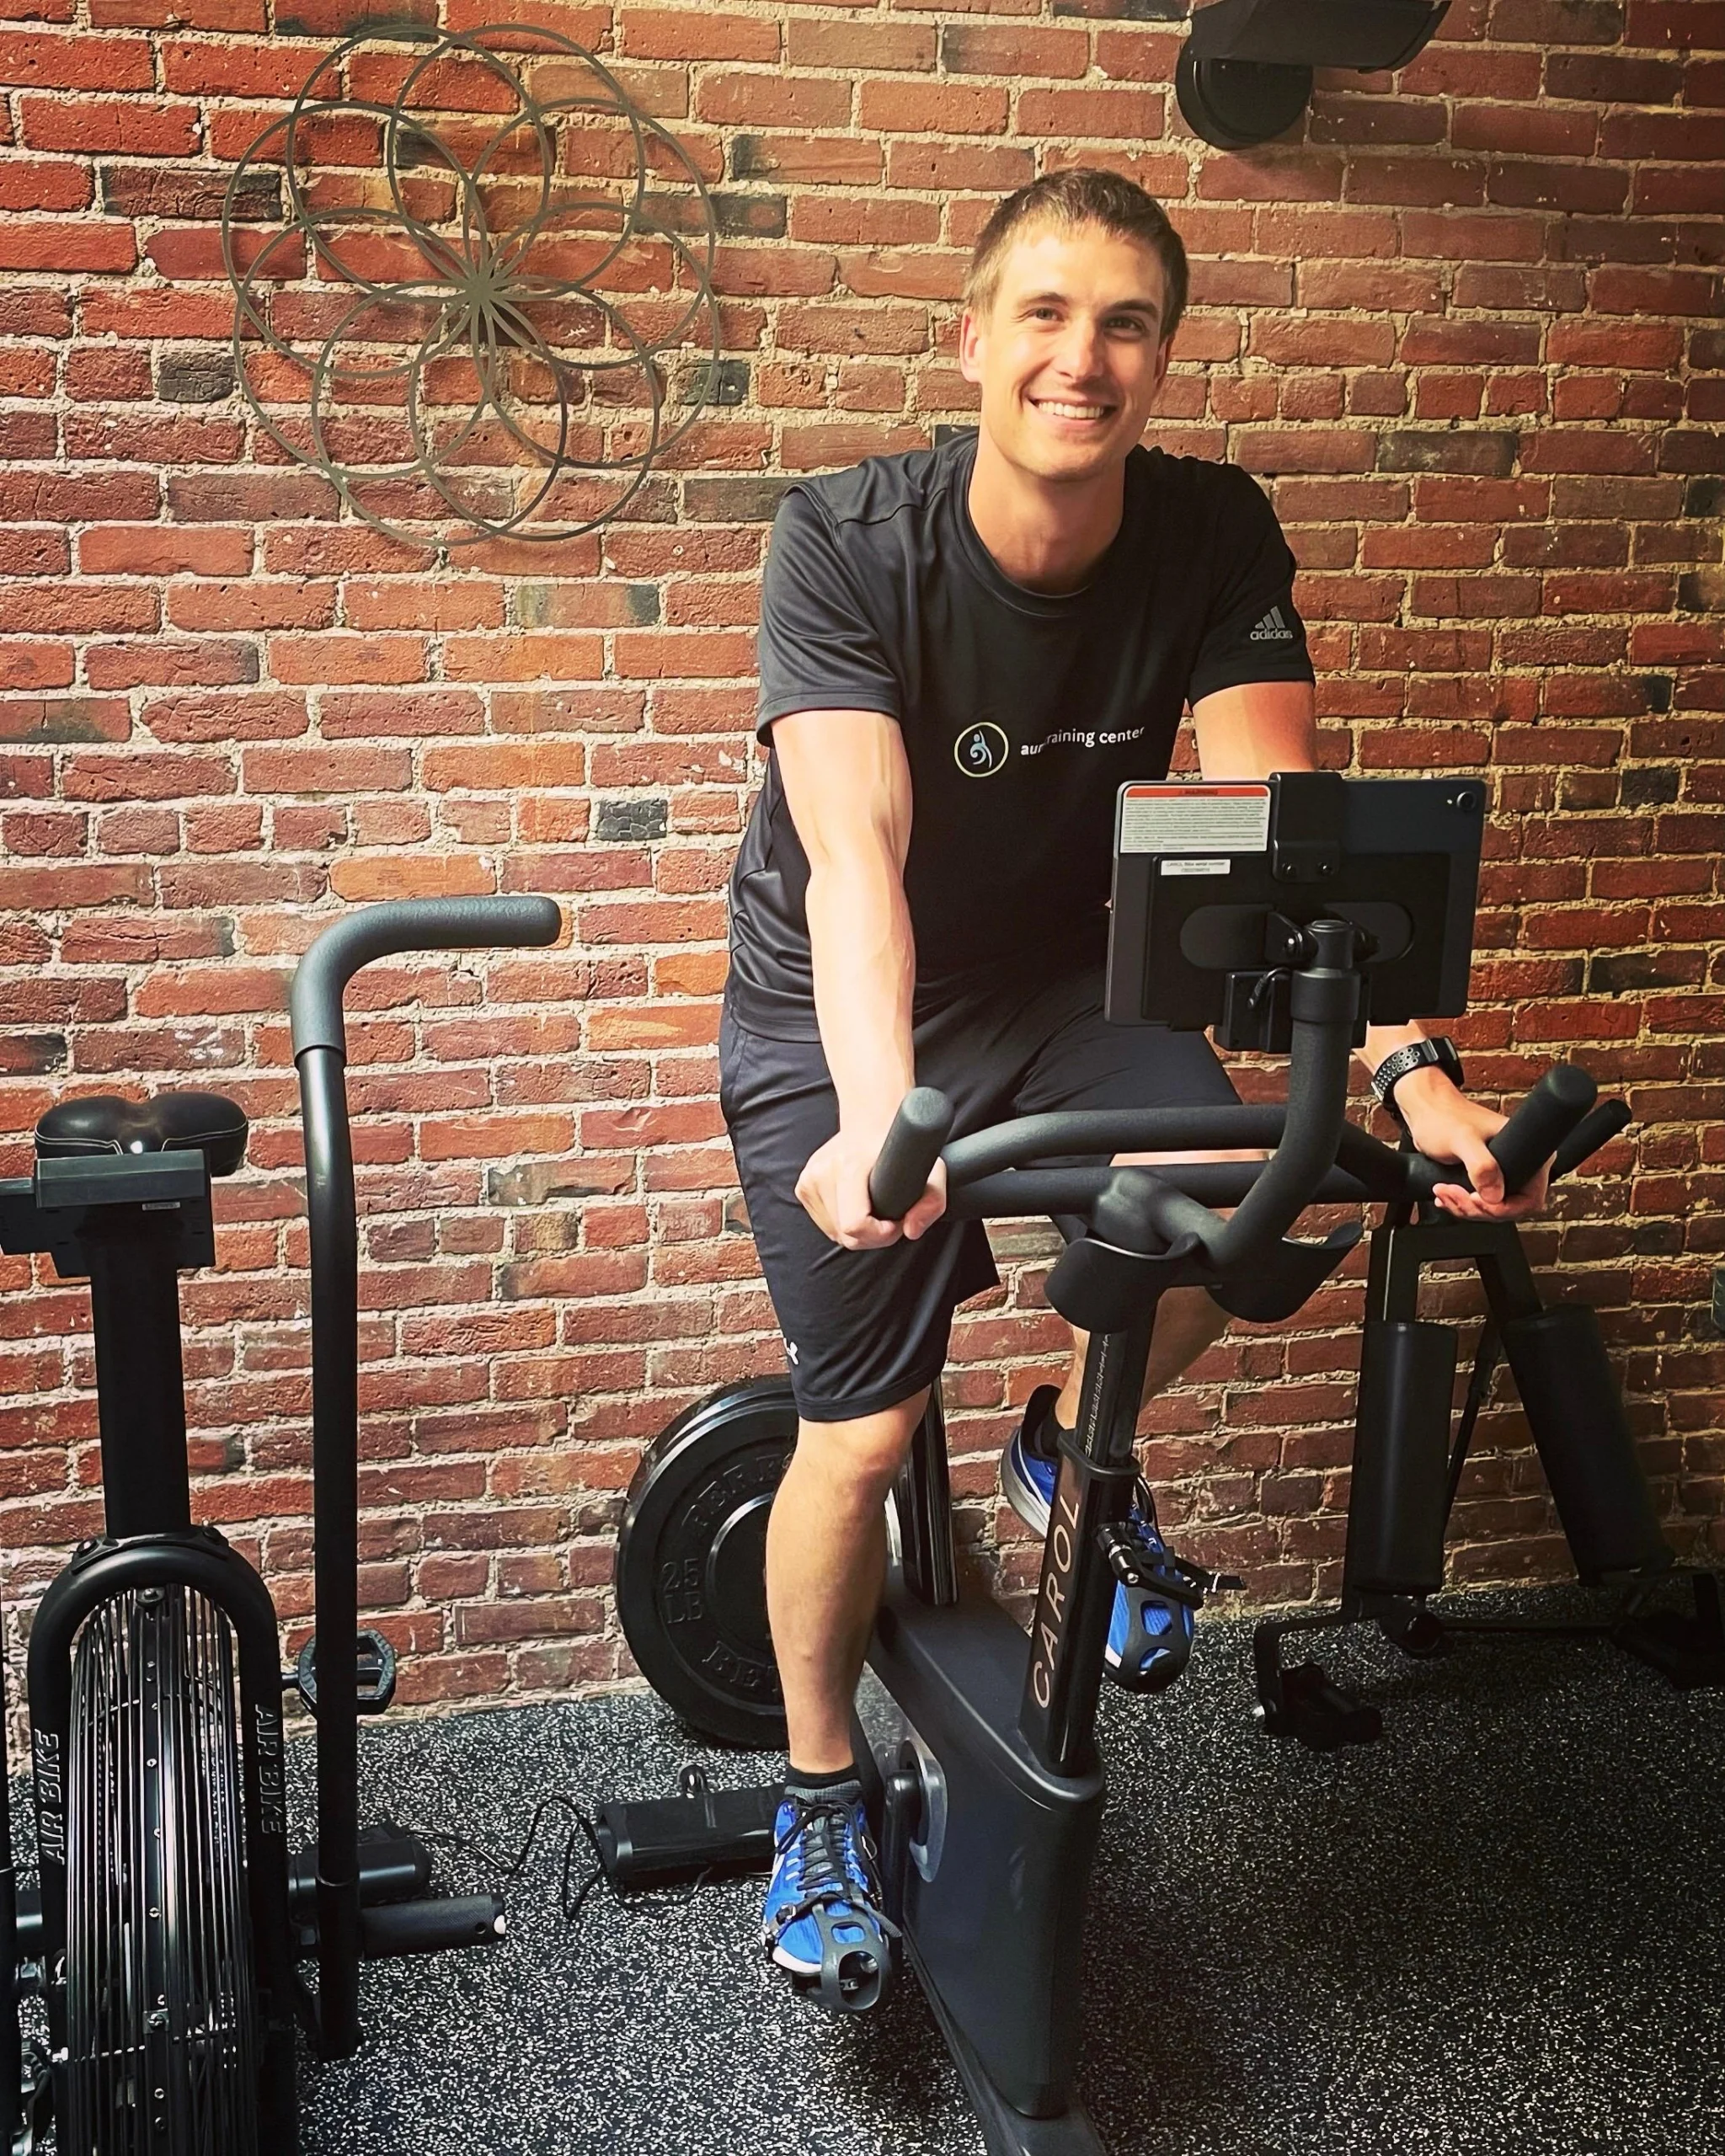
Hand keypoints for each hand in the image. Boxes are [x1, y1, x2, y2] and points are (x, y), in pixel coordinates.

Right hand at [796, 1123, 948, 1248]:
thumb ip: (932, 1202)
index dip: (878, 1234)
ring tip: (872, 1206)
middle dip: (872, 1236)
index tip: (894, 1222)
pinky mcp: (803, 1187)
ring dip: (857, 1232)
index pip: (854, 1224)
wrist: (869, 1121)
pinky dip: (842, 1223)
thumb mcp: (932, 1168)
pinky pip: (826, 1225)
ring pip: (834, 1234)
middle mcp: (823, 1172)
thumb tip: (910, 1230)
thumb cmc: (900, 1145)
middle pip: (846, 1236)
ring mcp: (809, 1180)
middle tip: (889, 1216)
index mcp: (849, 1165)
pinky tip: (855, 1203)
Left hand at [1392, 1068, 1549, 1221]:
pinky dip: (1461, 1204)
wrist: (1425, 1113)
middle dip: (1477, 1208)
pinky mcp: (1485, 1178)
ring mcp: (1501, 1172)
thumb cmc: (1444, 1117)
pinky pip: (1479, 1203)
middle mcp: (1518, 1164)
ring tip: (1444, 1191)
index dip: (1504, 1207)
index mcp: (1525, 1152)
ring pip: (1492, 1208)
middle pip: (1509, 1207)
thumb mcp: (1463, 1140)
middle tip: (1453, 1194)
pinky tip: (1446, 1195)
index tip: (1477, 1199)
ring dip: (1465, 1207)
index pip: (1530, 1198)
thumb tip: (1495, 1196)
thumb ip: (1481, 1165)